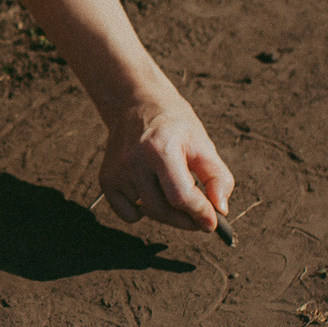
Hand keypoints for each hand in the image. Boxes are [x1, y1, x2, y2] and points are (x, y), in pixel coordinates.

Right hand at [97, 92, 234, 233]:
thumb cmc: (174, 125)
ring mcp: (117, 170)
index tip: (212, 223)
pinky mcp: (106, 179)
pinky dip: (142, 212)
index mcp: (161, 148)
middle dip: (186, 221)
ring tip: (175, 193)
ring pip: (147, 212)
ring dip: (167, 213)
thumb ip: (217, 177)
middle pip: (162, 210)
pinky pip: (127, 214)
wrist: (136, 104)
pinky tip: (151, 193)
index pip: (181, 196)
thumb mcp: (202, 143)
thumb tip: (221, 210)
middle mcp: (134, 160)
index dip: (200, 214)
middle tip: (199, 218)